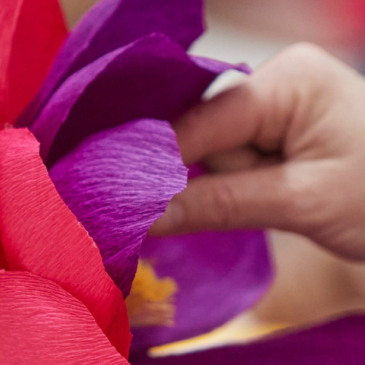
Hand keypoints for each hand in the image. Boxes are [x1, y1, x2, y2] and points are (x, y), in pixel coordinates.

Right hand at [152, 43, 364, 260]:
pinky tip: (258, 199)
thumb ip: (219, 204)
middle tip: (239, 210)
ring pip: (213, 153)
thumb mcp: (302, 202)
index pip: (201, 121)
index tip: (129, 204)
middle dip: (205, 178)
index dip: (163, 163)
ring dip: (224, 188)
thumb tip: (147, 216)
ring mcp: (274, 108)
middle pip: (201, 135)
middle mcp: (274, 82)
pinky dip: (230, 188)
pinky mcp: (275, 135)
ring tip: (275, 203)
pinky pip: (230, 162)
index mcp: (285, 80)